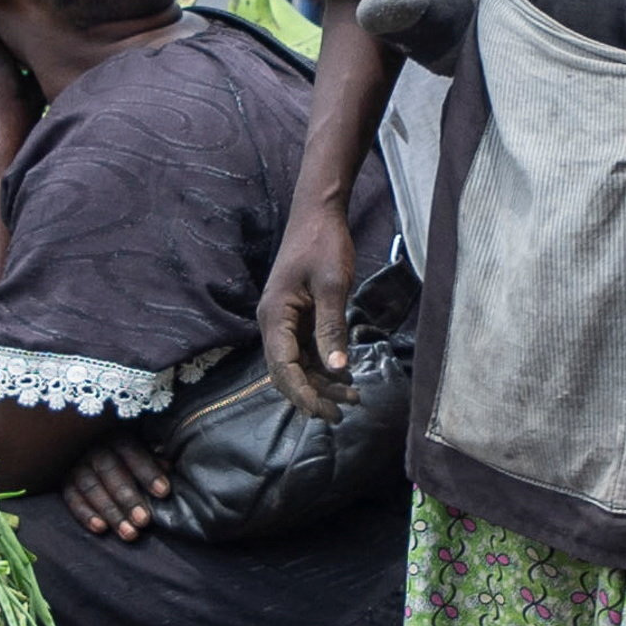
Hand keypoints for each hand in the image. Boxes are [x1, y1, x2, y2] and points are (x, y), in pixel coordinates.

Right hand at [62, 436, 175, 540]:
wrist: (91, 456)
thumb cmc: (127, 458)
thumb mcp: (142, 451)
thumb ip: (154, 460)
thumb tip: (169, 468)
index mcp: (116, 436)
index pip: (132, 451)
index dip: (148, 471)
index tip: (164, 492)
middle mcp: (94, 447)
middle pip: (110, 471)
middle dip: (128, 497)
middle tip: (144, 520)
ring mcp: (76, 464)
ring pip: (91, 487)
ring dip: (110, 511)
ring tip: (129, 533)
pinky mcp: (64, 481)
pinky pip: (71, 498)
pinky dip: (85, 514)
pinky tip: (101, 529)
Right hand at [259, 187, 362, 414]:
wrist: (318, 213)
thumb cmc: (324, 244)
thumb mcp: (332, 286)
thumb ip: (332, 329)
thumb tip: (337, 370)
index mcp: (275, 316)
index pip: (283, 367)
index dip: (303, 393)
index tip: (325, 411)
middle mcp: (274, 322)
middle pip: (287, 371)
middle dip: (312, 394)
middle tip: (342, 412)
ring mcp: (285, 320)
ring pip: (298, 363)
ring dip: (321, 382)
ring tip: (352, 396)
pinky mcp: (298, 316)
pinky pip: (306, 349)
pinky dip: (323, 365)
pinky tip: (345, 375)